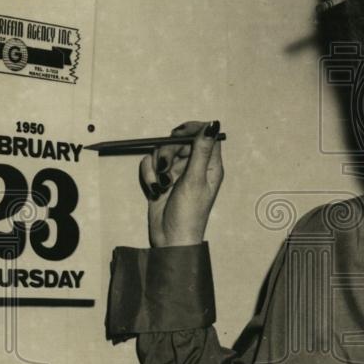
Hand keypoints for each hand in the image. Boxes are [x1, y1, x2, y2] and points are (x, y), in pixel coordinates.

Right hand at [140, 120, 223, 246]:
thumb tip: (214, 124)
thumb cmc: (189, 214)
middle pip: (179, 141)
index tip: (177, 134)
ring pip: (162, 151)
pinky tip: (155, 189)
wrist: (170, 238)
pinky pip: (150, 164)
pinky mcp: (161, 179)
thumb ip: (201, 150)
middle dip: (168, 152)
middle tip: (165, 169)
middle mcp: (194, 166)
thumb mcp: (195, 180)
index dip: (191, 130)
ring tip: (161, 184)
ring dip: (157, 166)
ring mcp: (177, 172)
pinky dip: (149, 175)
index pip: (205, 135)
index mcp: (210, 165)